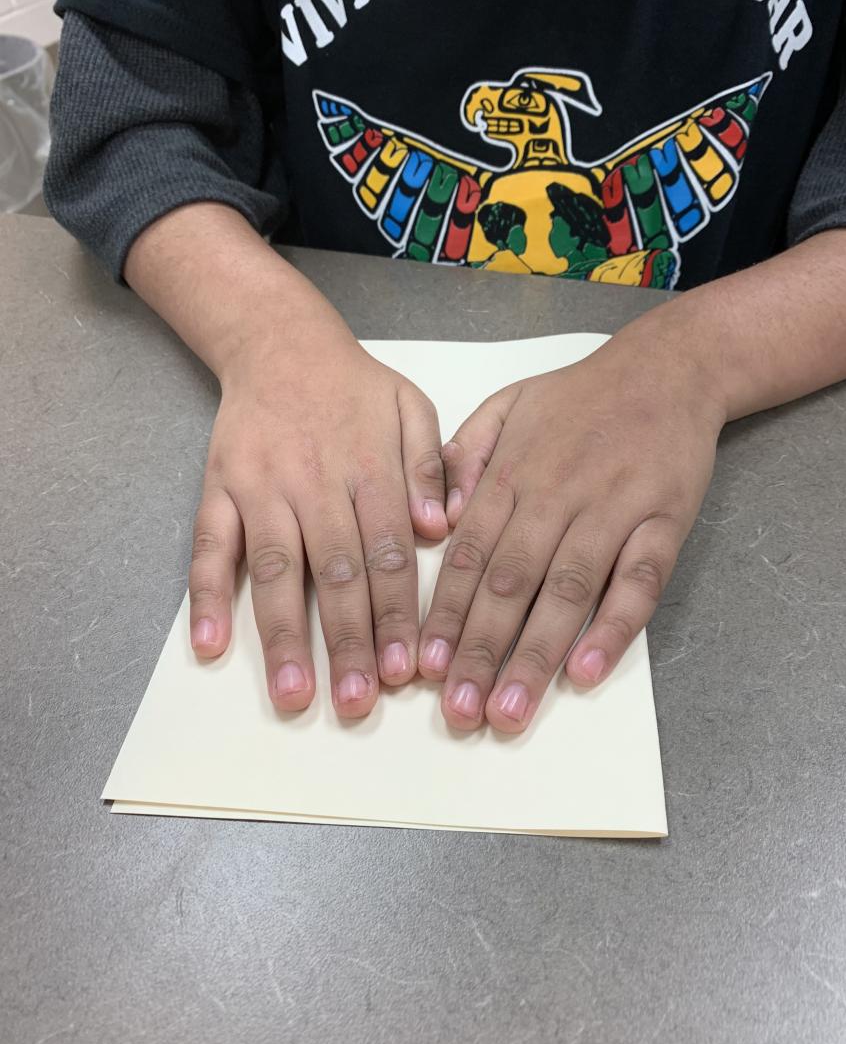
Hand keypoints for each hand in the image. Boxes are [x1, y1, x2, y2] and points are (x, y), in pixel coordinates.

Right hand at [188, 321, 447, 716]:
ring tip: (294, 693)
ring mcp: (262, 487)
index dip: (399, 614)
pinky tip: (208, 643)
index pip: (391, 555)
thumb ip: (429, 467)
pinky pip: (209, 546)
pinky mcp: (218, 489)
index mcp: (370, 469)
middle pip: (337, 573)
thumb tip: (441, 529)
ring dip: (284, 636)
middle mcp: (315, 483)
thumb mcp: (411, 407)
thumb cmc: (353, 386)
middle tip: (357, 701)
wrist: (278, 342)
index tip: (408, 669)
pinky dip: (206, 595)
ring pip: (276, 569)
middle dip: (349, 642)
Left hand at [417, 314, 726, 731]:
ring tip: (510, 710)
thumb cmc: (579, 397)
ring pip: (567, 592)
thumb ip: (463, 459)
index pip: (469, 558)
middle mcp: (556, 497)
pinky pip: (639, 581)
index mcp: (512, 477)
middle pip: (511, 585)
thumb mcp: (505, 406)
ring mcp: (613, 510)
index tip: (424, 668)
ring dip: (535, 655)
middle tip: (461, 712)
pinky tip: (587, 672)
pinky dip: (615, 628)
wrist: (668, 368)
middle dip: (481, 652)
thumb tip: (435, 520)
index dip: (446, 617)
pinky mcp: (665, 522)